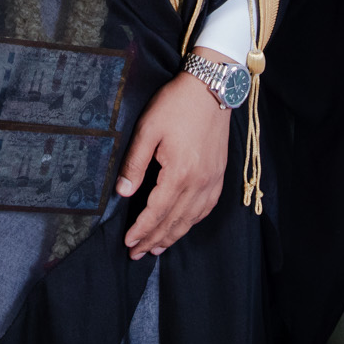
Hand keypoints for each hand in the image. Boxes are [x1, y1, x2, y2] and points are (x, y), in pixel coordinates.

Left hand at [116, 49, 235, 259]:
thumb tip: (123, 192)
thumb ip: (135, 163)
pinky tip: (184, 226)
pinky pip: (206, 208)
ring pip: (191, 219)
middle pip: (174, 221)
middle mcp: (199, 182)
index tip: (128, 242)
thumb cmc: (176, 105)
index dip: (142, 229)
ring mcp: (212, 180)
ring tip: (157, 248)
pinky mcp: (219, 175)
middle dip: (154, 240)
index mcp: (179, 173)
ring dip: (173, 236)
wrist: (212, 88)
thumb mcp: (148, 129)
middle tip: (137, 254)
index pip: (157, 212)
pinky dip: (193, 222)